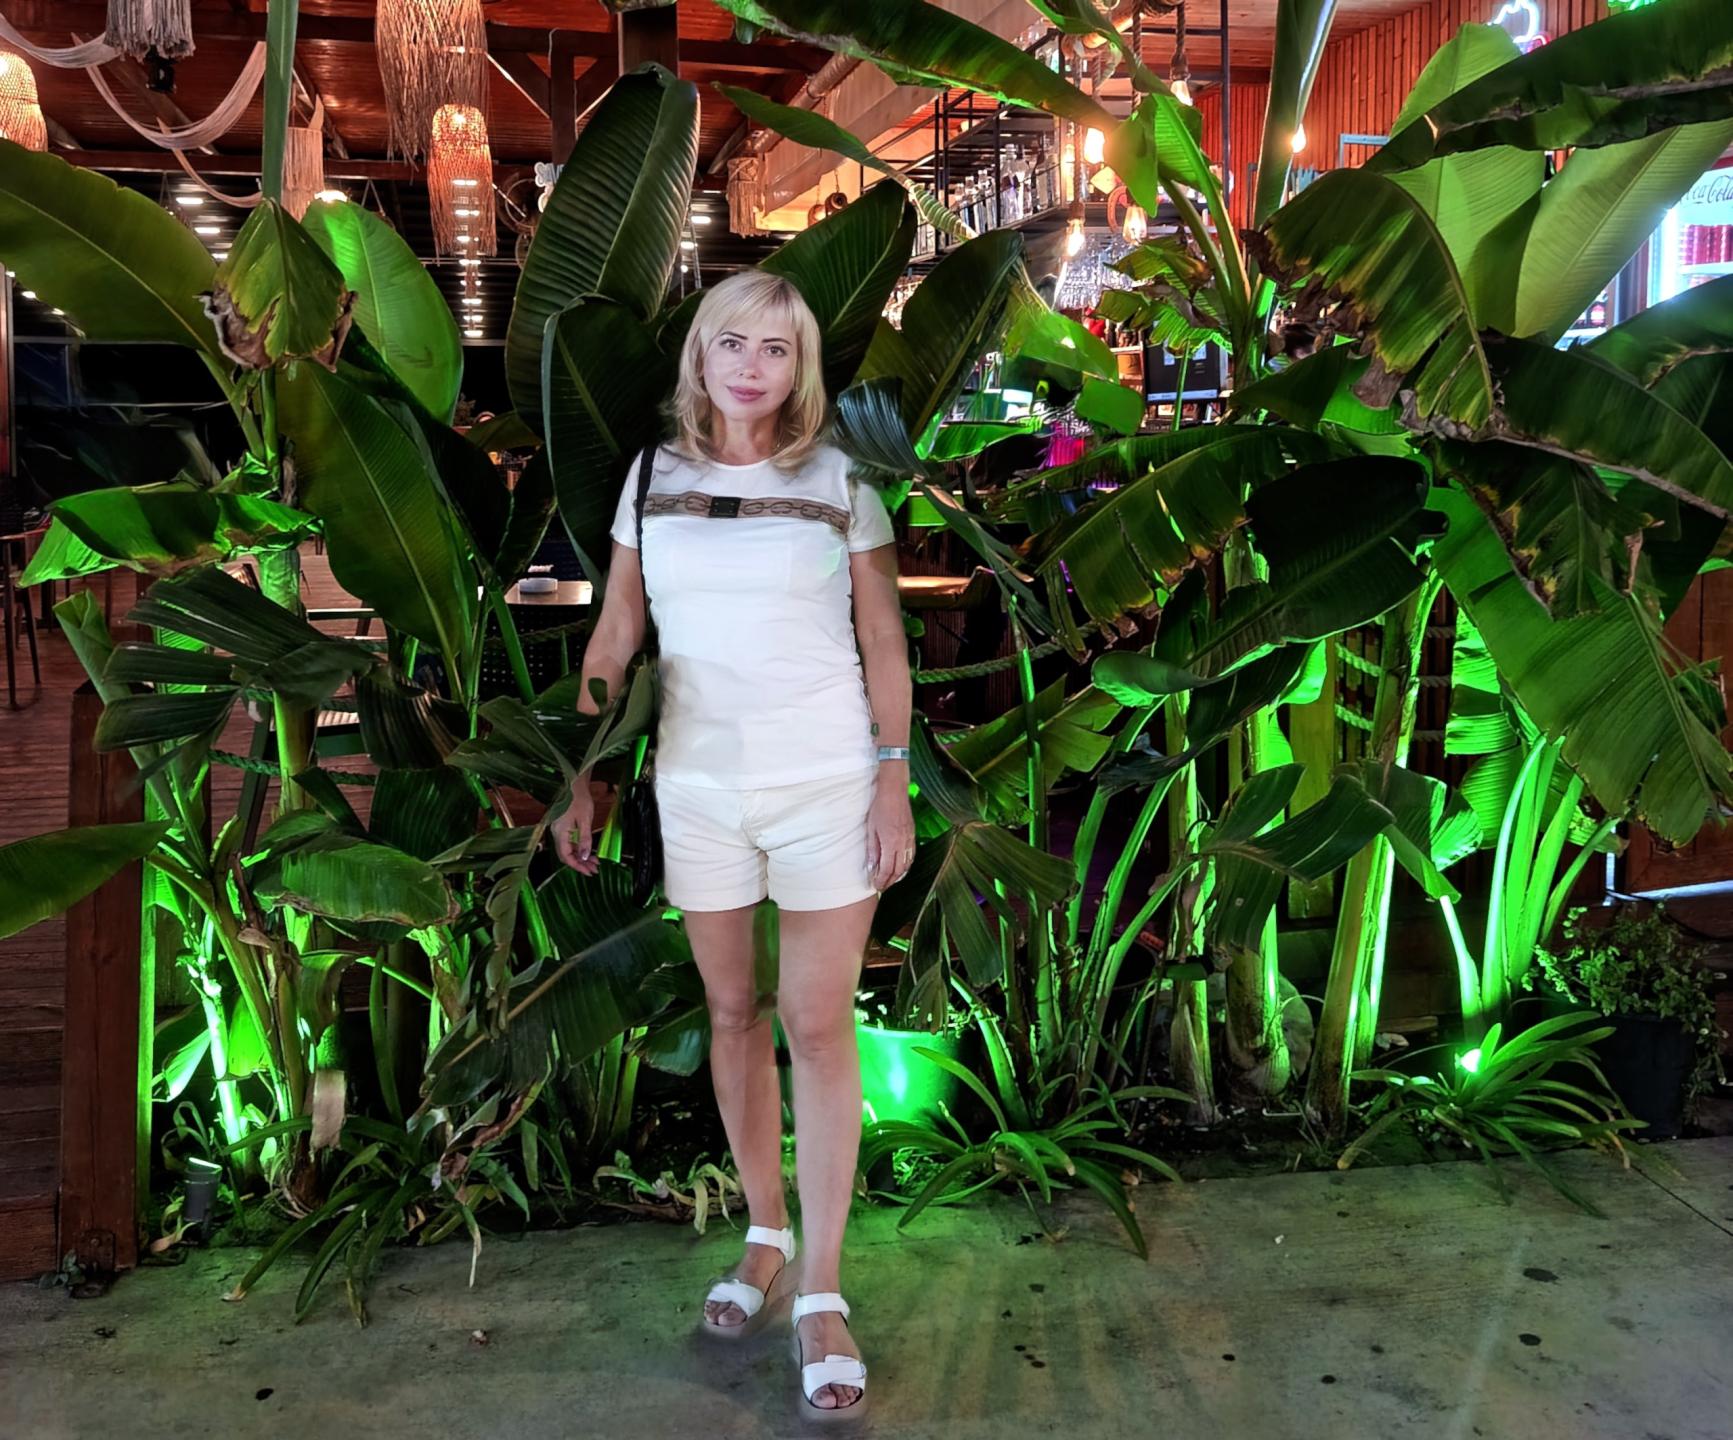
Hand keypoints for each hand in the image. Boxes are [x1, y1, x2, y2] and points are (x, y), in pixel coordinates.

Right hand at [551, 775, 598, 873]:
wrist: (573, 782)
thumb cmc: (578, 797)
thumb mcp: (585, 820)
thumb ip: (585, 839)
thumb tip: (585, 856)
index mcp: (560, 832)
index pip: (566, 856)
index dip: (577, 866)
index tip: (588, 872)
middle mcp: (556, 832)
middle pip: (566, 855)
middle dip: (580, 863)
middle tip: (594, 870)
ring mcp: (558, 829)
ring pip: (567, 849)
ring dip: (580, 856)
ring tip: (594, 862)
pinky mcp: (562, 826)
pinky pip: (568, 841)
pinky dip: (578, 848)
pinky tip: (588, 851)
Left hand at [866, 773, 915, 890]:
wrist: (894, 791)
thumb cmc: (879, 808)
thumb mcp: (871, 829)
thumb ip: (872, 850)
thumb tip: (871, 867)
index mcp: (891, 843)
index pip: (887, 869)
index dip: (881, 880)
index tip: (876, 885)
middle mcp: (903, 844)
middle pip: (899, 870)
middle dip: (890, 881)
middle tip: (882, 886)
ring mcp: (910, 839)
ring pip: (907, 864)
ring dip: (899, 875)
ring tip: (890, 880)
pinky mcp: (913, 834)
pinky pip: (911, 855)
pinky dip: (906, 865)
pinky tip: (901, 867)